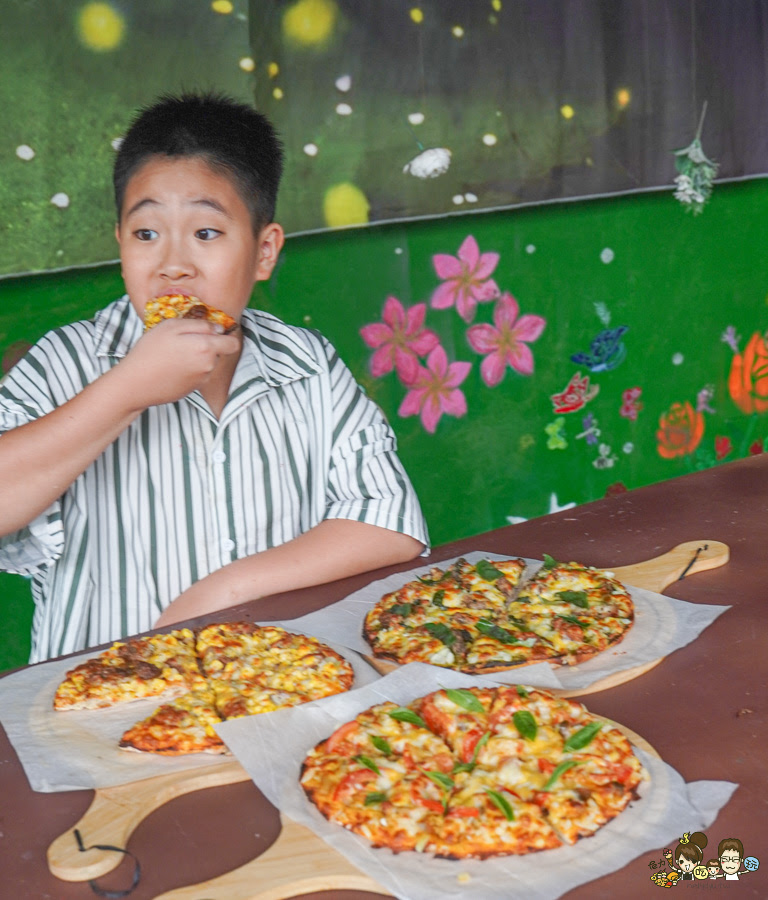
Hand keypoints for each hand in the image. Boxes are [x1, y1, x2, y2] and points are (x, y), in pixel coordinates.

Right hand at [113, 317, 240, 408]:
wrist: (135, 383)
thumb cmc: (150, 351)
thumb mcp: (171, 326)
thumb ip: (199, 325)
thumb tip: (218, 329)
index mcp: (206, 347)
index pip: (233, 344)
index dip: (226, 337)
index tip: (213, 332)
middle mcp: (208, 365)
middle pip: (218, 352)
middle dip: (207, 346)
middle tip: (183, 342)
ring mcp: (201, 379)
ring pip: (207, 364)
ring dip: (197, 358)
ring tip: (173, 355)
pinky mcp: (193, 389)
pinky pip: (197, 375)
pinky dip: (189, 370)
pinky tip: (171, 368)